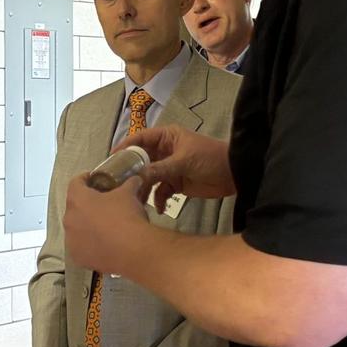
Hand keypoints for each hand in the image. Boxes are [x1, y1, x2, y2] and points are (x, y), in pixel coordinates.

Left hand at [63, 174, 149, 275]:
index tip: (96, 179)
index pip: (76, 182)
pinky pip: (81, 247)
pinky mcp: (78, 257)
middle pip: (75, 207)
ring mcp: (71, 240)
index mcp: (77, 199)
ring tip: (104, 227)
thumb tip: (135, 179)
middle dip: (87, 205)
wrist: (132, 250)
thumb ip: (129, 183)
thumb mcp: (129, 193)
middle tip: (103, 205)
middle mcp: (69, 219)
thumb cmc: (126, 215)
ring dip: (86, 226)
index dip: (86, 179)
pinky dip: (89, 244)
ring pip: (76, 229)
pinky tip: (103, 244)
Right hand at [118, 125, 234, 210]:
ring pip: (149, 178)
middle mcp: (164, 151)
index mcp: (166, 137)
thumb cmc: (210, 159)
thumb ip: (159, 169)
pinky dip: (158, 200)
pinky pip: (160, 191)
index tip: (111, 160)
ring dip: (144, 190)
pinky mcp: (176, 184)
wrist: (235, 175)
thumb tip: (136, 177)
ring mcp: (169, 168)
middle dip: (131, 174)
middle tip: (117, 186)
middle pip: (140, 161)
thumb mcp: (183, 162)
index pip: (139, 139)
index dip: (124, 148)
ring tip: (137, 202)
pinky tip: (158, 208)